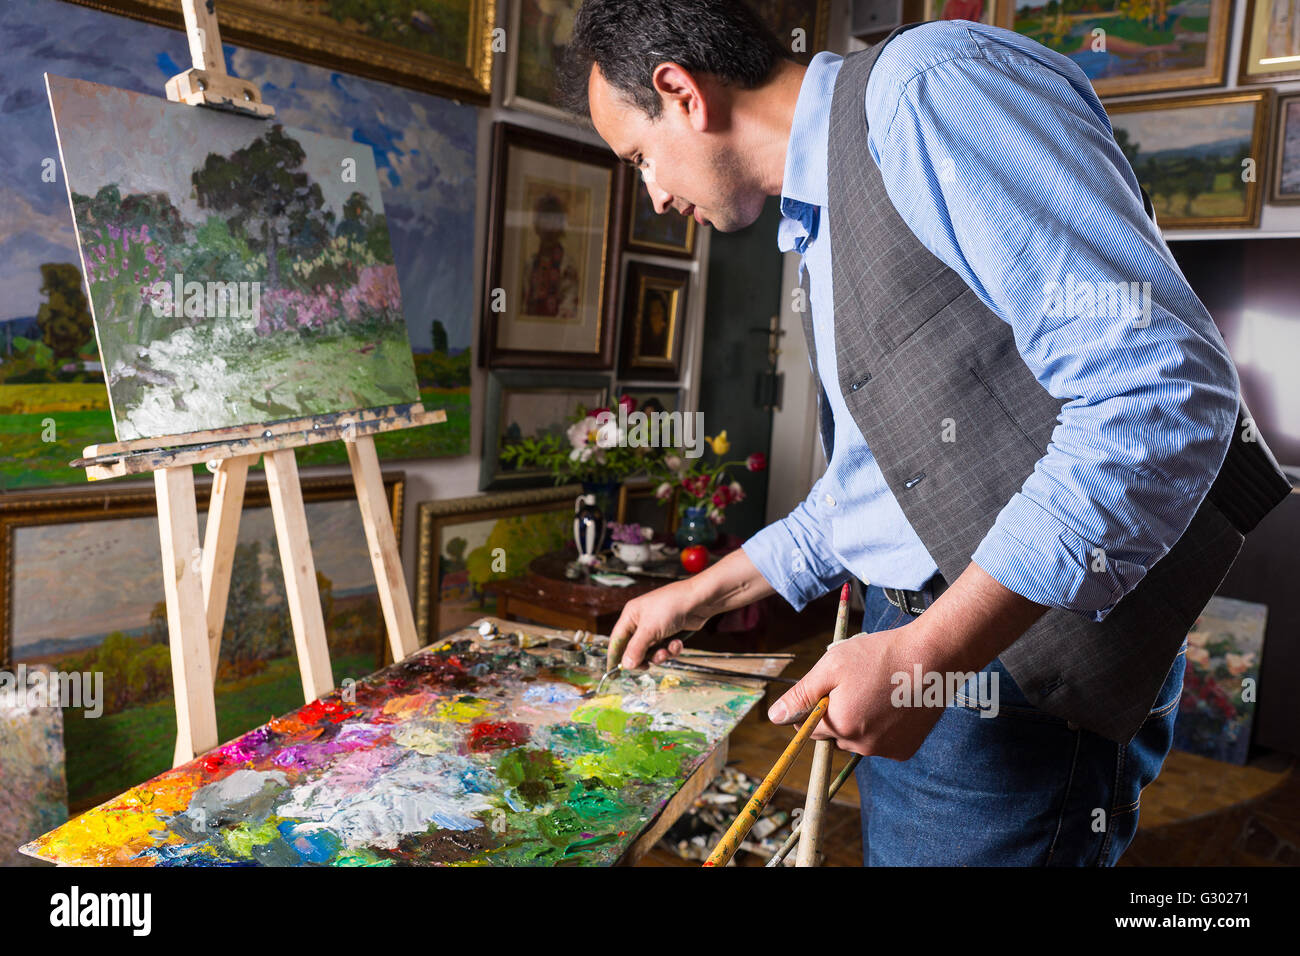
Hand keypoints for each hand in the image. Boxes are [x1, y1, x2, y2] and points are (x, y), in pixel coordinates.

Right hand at [609, 579, 714, 667]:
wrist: (700, 600)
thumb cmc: (671, 606)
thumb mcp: (650, 629)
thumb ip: (636, 649)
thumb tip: (626, 666)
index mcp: (631, 615)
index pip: (617, 640)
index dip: (614, 657)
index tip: (612, 673)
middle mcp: (641, 622)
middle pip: (634, 649)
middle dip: (643, 658)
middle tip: (646, 667)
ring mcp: (656, 628)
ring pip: (651, 651)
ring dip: (660, 655)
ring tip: (667, 650)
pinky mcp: (670, 633)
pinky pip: (665, 648)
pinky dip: (671, 649)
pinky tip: (677, 643)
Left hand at [766, 620, 943, 759]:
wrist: (932, 658)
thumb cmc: (879, 656)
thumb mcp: (832, 666)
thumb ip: (802, 694)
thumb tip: (775, 717)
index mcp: (841, 725)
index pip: (809, 728)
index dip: (814, 706)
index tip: (829, 687)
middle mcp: (862, 746)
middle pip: (834, 735)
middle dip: (837, 714)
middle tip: (856, 685)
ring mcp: (885, 750)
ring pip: (857, 740)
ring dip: (859, 722)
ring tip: (877, 692)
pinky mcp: (904, 750)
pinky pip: (880, 743)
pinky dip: (882, 728)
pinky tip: (893, 705)